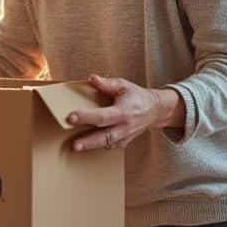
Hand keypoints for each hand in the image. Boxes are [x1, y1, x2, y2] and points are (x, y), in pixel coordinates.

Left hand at [66, 74, 183, 151]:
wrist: (155, 110)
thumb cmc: (137, 97)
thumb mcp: (124, 85)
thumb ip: (107, 83)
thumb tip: (92, 79)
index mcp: (124, 111)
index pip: (103, 116)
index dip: (86, 117)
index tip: (71, 117)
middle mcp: (125, 126)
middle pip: (105, 136)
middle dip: (88, 141)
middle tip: (74, 145)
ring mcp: (125, 135)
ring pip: (108, 143)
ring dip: (91, 146)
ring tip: (76, 147)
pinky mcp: (125, 141)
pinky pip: (112, 146)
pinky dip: (100, 146)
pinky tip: (88, 146)